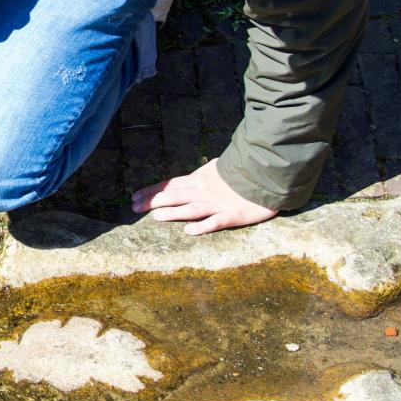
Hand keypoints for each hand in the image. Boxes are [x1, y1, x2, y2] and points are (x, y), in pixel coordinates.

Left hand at [131, 159, 277, 234]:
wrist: (267, 175)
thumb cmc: (242, 172)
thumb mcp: (218, 168)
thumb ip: (202, 175)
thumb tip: (187, 179)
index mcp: (200, 179)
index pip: (170, 184)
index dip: (151, 190)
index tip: (134, 196)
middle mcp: (205, 190)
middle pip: (174, 196)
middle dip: (152, 201)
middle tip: (133, 208)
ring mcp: (218, 203)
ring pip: (191, 208)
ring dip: (172, 212)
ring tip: (156, 216)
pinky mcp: (233, 215)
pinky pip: (215, 222)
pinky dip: (202, 226)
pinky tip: (188, 232)